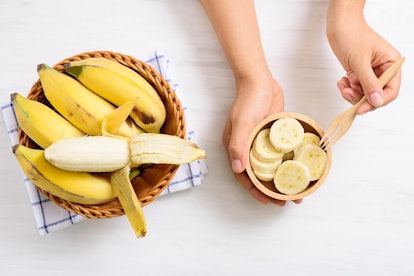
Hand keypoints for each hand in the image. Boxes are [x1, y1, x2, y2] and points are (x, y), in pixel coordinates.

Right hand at [222, 77, 301, 204]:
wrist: (260, 81)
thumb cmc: (249, 100)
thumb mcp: (243, 122)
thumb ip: (239, 144)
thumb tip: (238, 168)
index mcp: (235, 147)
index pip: (243, 175)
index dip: (254, 190)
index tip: (267, 201)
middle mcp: (247, 147)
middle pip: (258, 174)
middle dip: (270, 189)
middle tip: (285, 200)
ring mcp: (260, 142)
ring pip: (270, 166)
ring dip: (280, 178)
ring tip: (295, 189)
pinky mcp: (271, 136)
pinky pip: (278, 154)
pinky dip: (286, 163)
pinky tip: (297, 169)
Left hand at [327, 8, 401, 113]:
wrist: (339, 25)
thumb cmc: (352, 36)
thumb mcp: (360, 61)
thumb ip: (368, 83)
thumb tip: (376, 101)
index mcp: (391, 64)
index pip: (391, 90)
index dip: (378, 101)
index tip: (363, 108)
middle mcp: (383, 69)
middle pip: (377, 95)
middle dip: (362, 98)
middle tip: (348, 94)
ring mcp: (370, 72)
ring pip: (364, 94)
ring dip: (352, 94)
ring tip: (343, 86)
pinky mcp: (359, 73)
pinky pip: (355, 88)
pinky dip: (347, 88)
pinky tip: (342, 81)